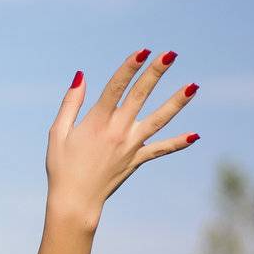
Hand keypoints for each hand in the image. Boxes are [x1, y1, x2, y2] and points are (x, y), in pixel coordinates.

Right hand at [44, 49, 199, 226]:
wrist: (75, 202)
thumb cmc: (61, 167)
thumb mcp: (57, 133)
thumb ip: (70, 104)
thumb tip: (81, 76)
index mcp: (96, 123)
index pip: (115, 88)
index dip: (129, 68)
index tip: (142, 51)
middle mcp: (117, 131)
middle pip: (140, 96)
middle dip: (155, 73)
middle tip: (171, 54)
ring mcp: (130, 146)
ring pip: (158, 119)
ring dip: (176, 102)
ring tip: (194, 86)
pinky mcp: (137, 159)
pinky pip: (160, 149)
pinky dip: (177, 143)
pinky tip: (195, 135)